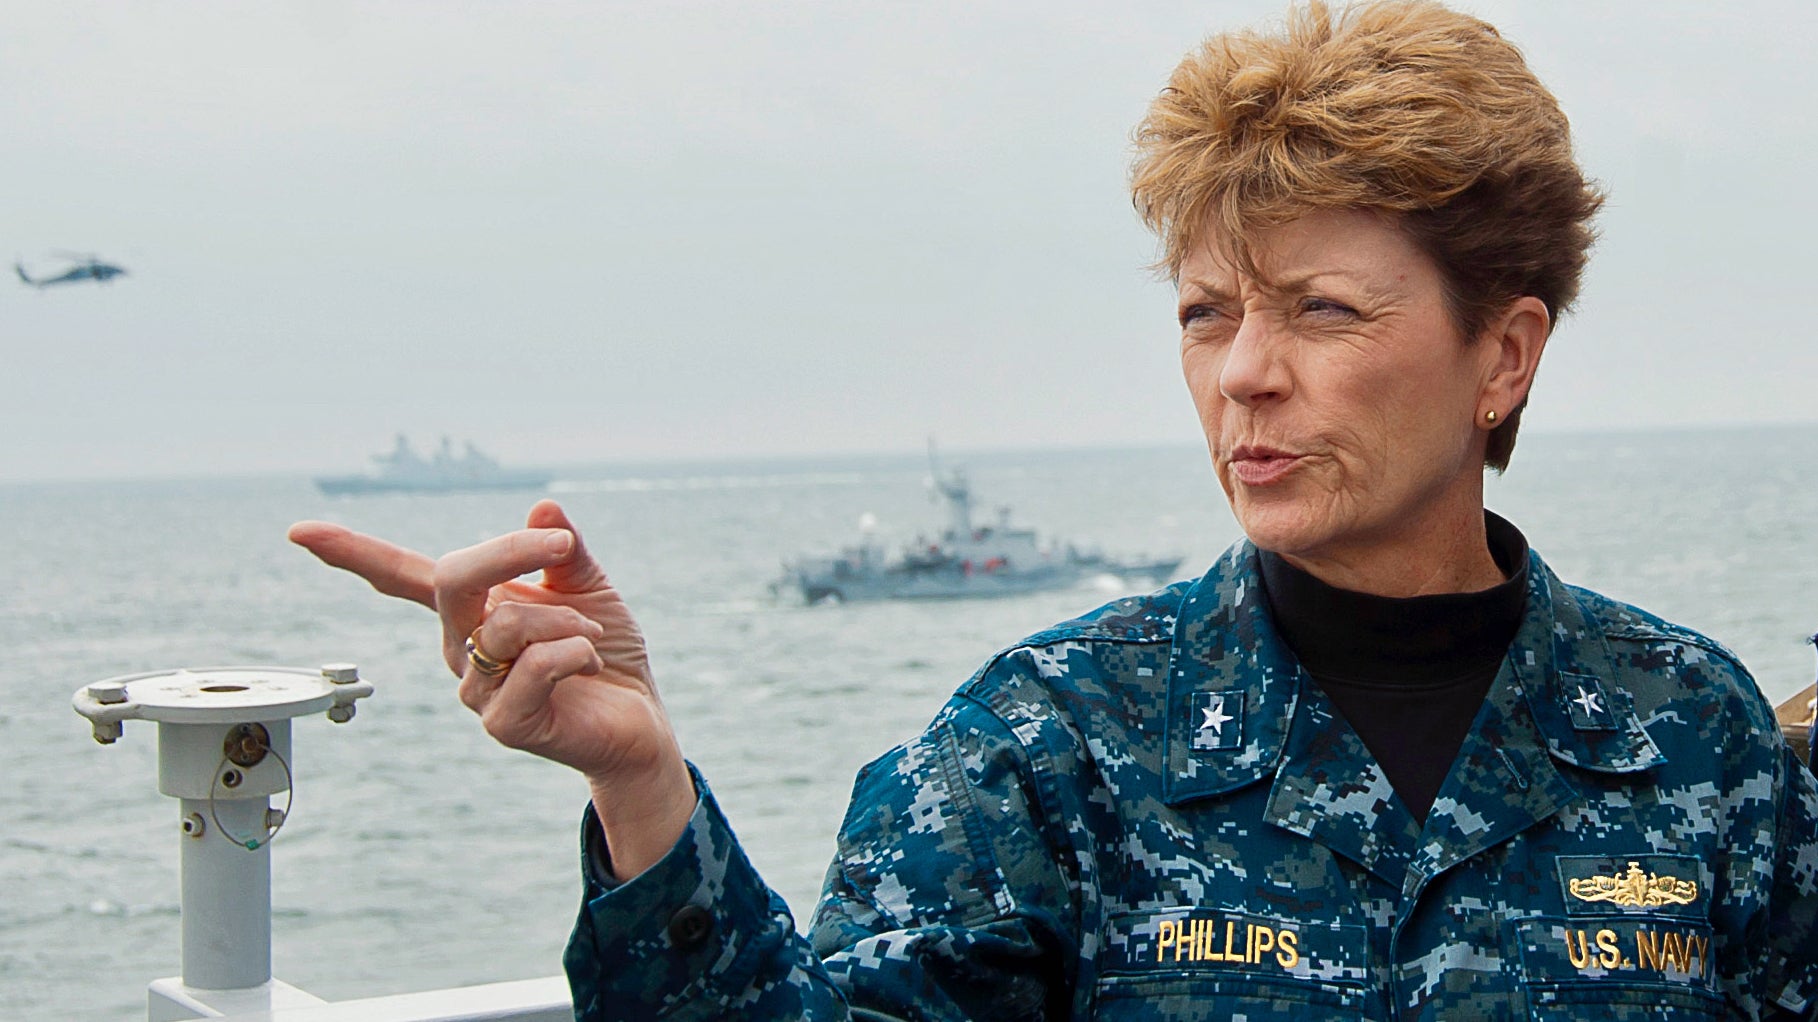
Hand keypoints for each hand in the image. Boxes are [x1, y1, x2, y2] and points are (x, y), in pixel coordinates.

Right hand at [288, 499, 694, 877]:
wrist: (638, 720)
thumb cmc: (605, 651)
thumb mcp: (587, 585)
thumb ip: (560, 549)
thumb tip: (542, 508)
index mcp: (471, 609)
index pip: (400, 576)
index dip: (351, 553)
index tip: (298, 532)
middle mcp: (460, 647)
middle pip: (449, 579)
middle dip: (510, 552)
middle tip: (561, 548)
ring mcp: (474, 690)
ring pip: (502, 623)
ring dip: (563, 618)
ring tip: (590, 636)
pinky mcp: (501, 724)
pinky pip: (533, 666)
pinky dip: (574, 651)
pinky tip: (589, 664)